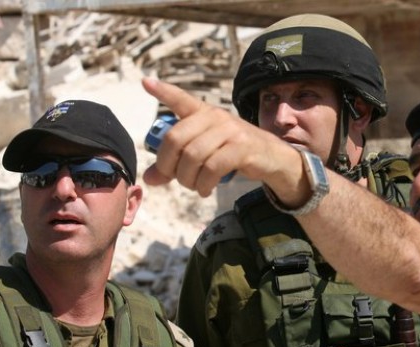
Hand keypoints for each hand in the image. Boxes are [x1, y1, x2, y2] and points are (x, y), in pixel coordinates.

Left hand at [140, 78, 303, 198]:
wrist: (273, 159)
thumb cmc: (235, 154)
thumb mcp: (205, 155)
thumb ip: (177, 164)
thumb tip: (149, 179)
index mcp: (205, 113)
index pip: (182, 99)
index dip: (164, 91)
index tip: (146, 82)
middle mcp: (216, 117)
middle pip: (176, 139)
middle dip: (168, 165)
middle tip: (174, 179)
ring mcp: (230, 130)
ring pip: (193, 156)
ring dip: (187, 179)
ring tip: (194, 186)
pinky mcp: (242, 147)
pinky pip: (212, 168)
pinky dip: (204, 184)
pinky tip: (205, 189)